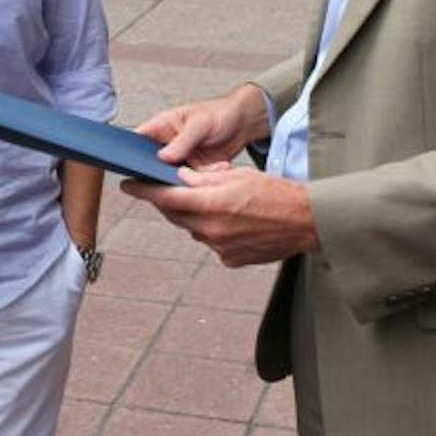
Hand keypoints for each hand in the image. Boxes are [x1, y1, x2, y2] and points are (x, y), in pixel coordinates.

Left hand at [121, 165, 317, 266]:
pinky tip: (234, 221)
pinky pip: (212, 242)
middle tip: (173, 188)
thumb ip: (205, 178)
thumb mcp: (238, 175)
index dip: (144, 191)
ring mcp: (220, 248)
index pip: (166, 197)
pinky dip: (215, 230)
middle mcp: (211, 230)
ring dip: (197, 216)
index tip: (128, 186)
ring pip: (194, 229)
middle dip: (172, 201)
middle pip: (176, 215)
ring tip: (220, 203)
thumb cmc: (277, 193)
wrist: (306, 221)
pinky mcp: (230, 259)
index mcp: (211, 204)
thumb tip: (182, 178)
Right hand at [135, 87, 264, 168]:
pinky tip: (220, 166)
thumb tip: (163, 157)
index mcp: (161, 127)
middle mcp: (167, 146)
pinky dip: (206, 178)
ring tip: (203, 168)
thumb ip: (182, 140)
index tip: (131, 166)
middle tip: (174, 172)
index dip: (129, 154)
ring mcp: (180, 160)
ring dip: (187, 177)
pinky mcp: (195, 172)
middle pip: (151, 164)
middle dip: (159, 173)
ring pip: (172, 177)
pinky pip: (192, 182)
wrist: (243, 123)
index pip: (137, 141)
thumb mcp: (199, 123)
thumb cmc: (218, 113)